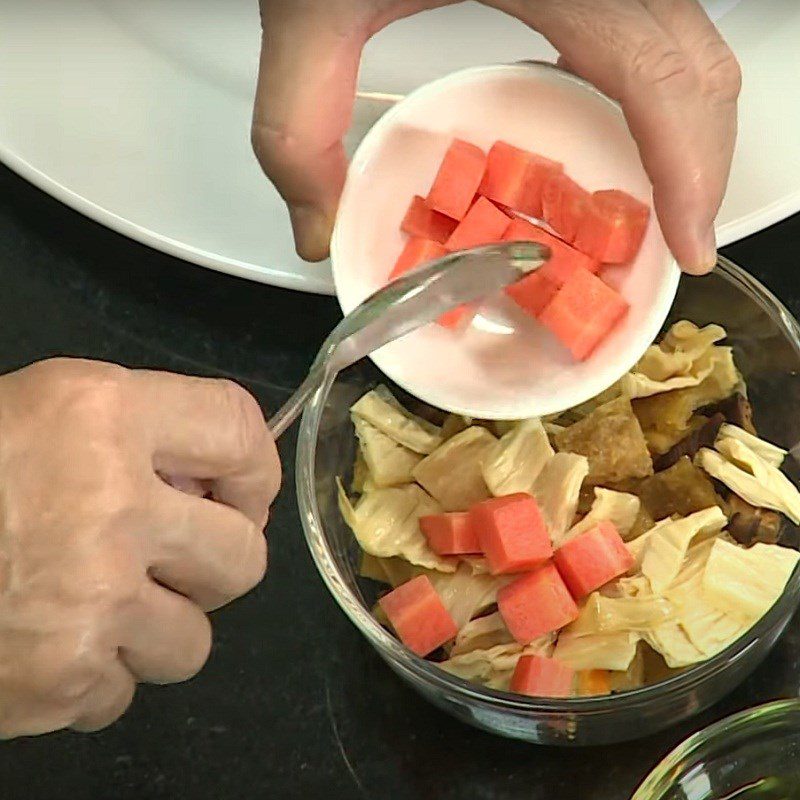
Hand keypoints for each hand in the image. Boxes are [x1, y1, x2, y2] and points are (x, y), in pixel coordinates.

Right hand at [0, 359, 279, 737]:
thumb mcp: (47, 414)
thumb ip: (142, 437)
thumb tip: (216, 489)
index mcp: (103, 415)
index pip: (239, 430)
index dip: (254, 468)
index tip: (239, 493)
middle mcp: (110, 505)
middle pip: (245, 556)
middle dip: (219, 563)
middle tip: (174, 558)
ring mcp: (89, 603)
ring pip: (195, 642)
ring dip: (156, 630)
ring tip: (97, 605)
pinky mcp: (59, 682)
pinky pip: (123, 693)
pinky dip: (93, 678)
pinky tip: (47, 643)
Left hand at [253, 0, 739, 273]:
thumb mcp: (308, 13)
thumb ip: (299, 130)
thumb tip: (317, 230)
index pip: (655, 72)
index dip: (690, 166)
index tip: (689, 243)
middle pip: (696, 60)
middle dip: (697, 162)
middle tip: (671, 238)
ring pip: (690, 38)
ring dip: (682, 128)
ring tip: (651, 199)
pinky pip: (656, 23)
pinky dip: (655, 87)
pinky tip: (613, 127)